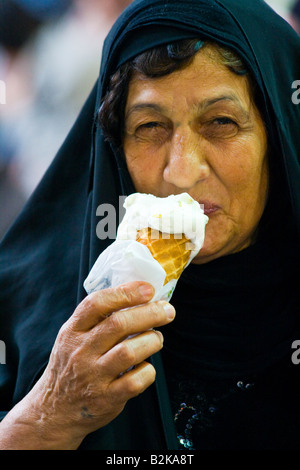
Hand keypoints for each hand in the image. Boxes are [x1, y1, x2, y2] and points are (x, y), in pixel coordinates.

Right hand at [1, 281, 174, 448]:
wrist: (54, 411)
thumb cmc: (71, 366)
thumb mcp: (72, 337)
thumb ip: (97, 319)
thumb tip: (138, 297)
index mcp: (72, 331)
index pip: (97, 304)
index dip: (125, 293)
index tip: (148, 289)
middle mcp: (81, 351)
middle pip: (118, 324)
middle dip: (150, 314)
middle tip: (167, 311)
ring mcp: (93, 376)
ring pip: (129, 351)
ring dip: (151, 341)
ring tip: (157, 339)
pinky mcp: (106, 398)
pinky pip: (135, 381)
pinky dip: (148, 371)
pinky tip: (147, 366)